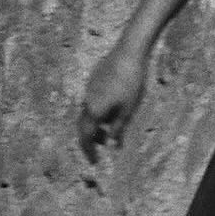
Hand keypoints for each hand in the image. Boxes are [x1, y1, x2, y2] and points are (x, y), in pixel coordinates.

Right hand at [78, 44, 147, 161]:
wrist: (128, 54)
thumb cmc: (131, 84)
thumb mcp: (128, 110)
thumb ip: (118, 129)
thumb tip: (113, 145)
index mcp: (94, 111)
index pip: (86, 137)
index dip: (89, 151)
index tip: (95, 162)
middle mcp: (86, 102)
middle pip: (83, 127)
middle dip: (90, 141)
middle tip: (99, 151)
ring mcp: (88, 91)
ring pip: (88, 114)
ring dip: (95, 127)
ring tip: (109, 133)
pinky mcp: (93, 82)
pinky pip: (92, 103)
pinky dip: (98, 114)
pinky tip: (111, 113)